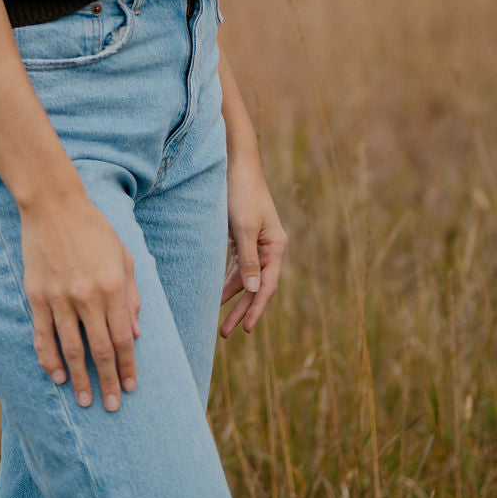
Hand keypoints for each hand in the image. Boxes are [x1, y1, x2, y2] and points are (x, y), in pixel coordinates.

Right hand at [21, 191, 141, 410]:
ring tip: (84, 400)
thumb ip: (132, 296)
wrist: (54, 205)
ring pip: (71, 349)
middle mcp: (88, 296)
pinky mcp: (37, 295)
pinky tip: (56, 376)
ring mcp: (60, 297)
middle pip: (100, 350)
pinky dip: (49, 359)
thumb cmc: (94, 228)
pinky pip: (43, 335)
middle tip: (112, 406)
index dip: (127, 367)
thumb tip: (136, 335)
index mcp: (113, 287)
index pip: (123, 339)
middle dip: (107, 382)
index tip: (130, 387)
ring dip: (79, 378)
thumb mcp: (123, 256)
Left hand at [220, 153, 287, 337]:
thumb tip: (254, 291)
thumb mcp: (244, 227)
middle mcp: (269, 248)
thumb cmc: (242, 193)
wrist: (236, 164)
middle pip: (256, 286)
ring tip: (221, 321)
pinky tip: (219, 293)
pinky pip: (237, 266)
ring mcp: (256, 243)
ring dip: (233, 297)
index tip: (246, 329)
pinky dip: (229, 280)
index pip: (267, 286)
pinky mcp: (242, 237)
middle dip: (242, 309)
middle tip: (226, 333)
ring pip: (246, 278)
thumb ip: (249, 260)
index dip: (256, 308)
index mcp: (276, 246)